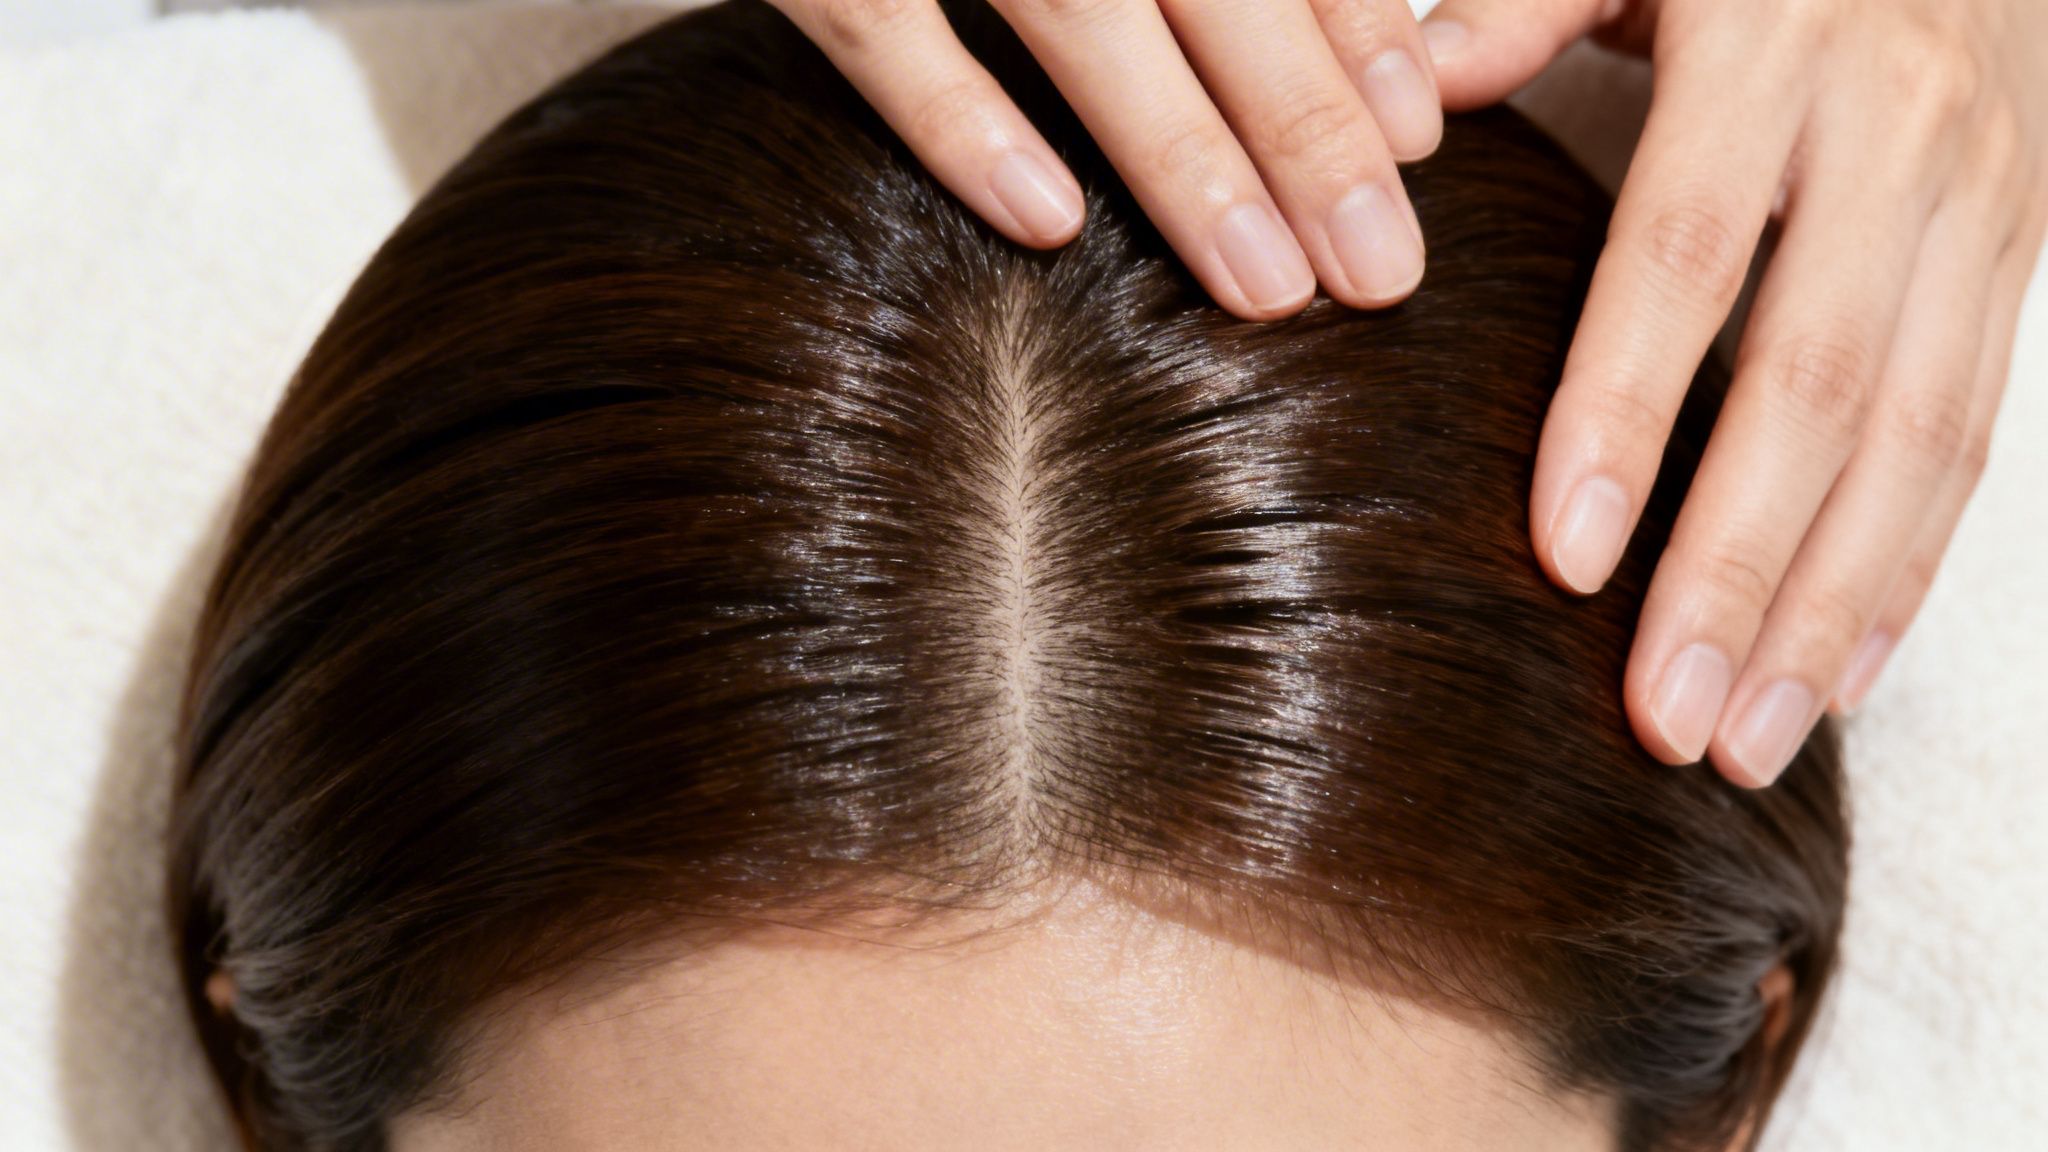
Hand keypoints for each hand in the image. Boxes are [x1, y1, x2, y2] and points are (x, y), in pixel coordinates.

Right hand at [767, 0, 1444, 318]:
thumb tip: (1358, 38)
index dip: (1355, 24)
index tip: (1414, 143)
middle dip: (1306, 126)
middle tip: (1378, 270)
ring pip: (1076, 4)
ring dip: (1181, 152)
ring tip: (1263, 288)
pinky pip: (874, 18)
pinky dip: (959, 117)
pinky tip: (1046, 220)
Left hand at [1423, 0, 2046, 784]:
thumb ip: (1517, 7)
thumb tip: (1401, 109)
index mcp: (1773, 47)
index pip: (1684, 256)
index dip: (1626, 411)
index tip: (1561, 558)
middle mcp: (1896, 135)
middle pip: (1815, 385)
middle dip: (1737, 568)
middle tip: (1664, 720)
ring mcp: (1982, 203)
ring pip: (1918, 439)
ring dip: (1830, 609)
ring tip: (1747, 746)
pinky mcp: (2022, 256)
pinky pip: (1978, 433)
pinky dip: (1913, 566)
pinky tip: (1846, 674)